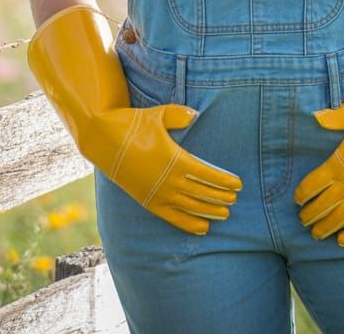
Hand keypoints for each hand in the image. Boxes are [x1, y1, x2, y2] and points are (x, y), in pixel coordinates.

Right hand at [84, 101, 242, 234]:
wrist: (105, 141)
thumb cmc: (134, 124)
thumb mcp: (158, 114)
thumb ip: (179, 115)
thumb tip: (195, 115)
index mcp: (174, 159)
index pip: (207, 174)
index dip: (224, 181)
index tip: (238, 184)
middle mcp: (168, 180)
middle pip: (202, 193)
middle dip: (221, 197)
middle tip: (235, 200)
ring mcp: (158, 194)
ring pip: (191, 207)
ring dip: (210, 211)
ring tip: (225, 214)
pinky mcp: (148, 202)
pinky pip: (173, 217)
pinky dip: (189, 224)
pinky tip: (203, 228)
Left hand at [294, 0, 343, 246]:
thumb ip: (335, 118)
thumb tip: (313, 116)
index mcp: (339, 162)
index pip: (312, 184)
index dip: (302, 195)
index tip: (297, 200)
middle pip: (322, 205)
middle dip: (309, 215)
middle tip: (302, 221)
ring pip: (339, 218)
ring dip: (324, 228)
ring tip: (315, 234)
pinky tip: (341, 241)